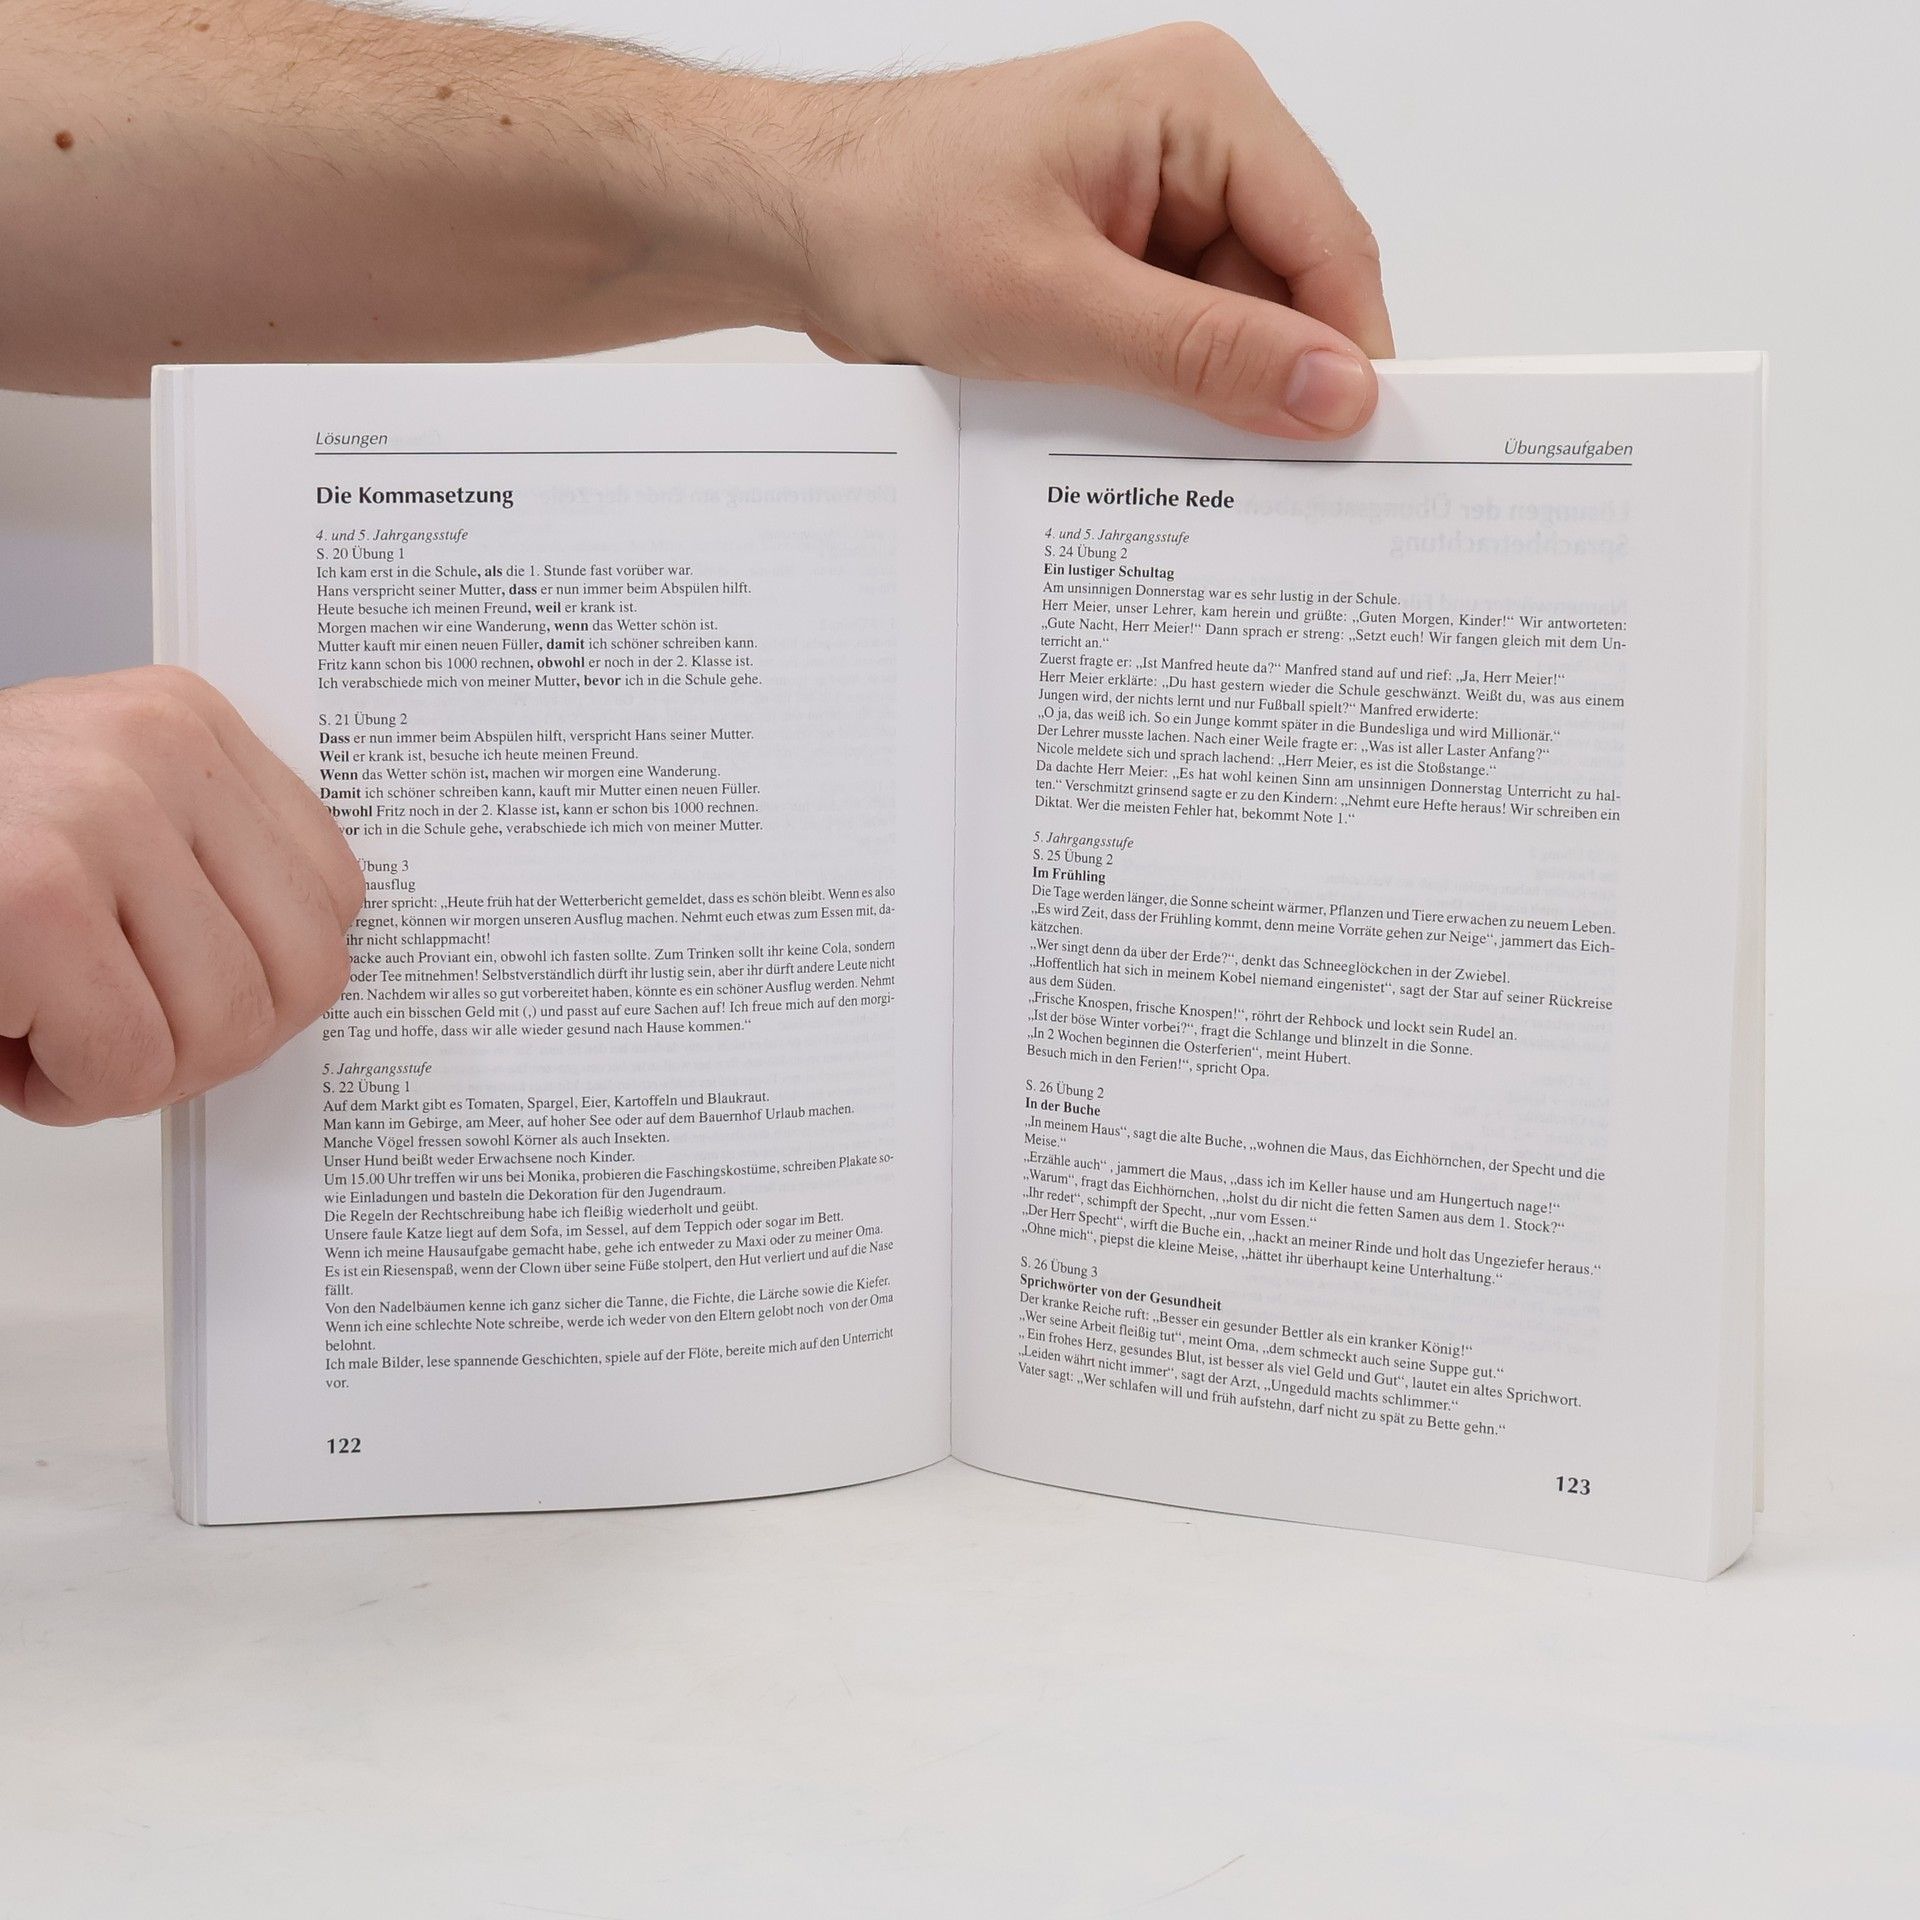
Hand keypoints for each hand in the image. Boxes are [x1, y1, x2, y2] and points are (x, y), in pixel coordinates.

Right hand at [0, 668, 361, 1124]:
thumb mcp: (93, 826)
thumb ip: (201, 872)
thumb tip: (306, 975)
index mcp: (181, 722)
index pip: (332, 895)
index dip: (259, 981)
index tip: (172, 988)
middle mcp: (154, 747)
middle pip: (301, 973)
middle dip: (205, 1042)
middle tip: (108, 1031)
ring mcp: (97, 811)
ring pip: (222, 1029)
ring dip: (127, 1071)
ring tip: (37, 1022)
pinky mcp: (32, 894)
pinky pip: (129, 1063)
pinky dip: (64, 1094)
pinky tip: (1, 1039)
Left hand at [764, 24, 1391, 436]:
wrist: (792, 221)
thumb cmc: (893, 220)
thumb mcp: (1059, 303)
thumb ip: (1206, 353)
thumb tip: (1336, 394)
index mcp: (1203, 103)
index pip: (1326, 241)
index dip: (1345, 353)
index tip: (1354, 456)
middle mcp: (1197, 136)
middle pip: (1288, 286)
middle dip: (1271, 382)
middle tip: (1264, 489)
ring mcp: (1159, 193)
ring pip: (1235, 321)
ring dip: (1209, 393)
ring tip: (1168, 456)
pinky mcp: (1121, 248)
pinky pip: (1179, 331)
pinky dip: (1163, 388)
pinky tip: (1132, 431)